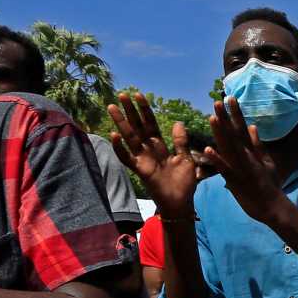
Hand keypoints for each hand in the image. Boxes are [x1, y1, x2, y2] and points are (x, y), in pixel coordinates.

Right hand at [107, 93, 199, 217]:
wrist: (181, 203)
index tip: (138, 95)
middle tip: (121, 95)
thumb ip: (180, 141)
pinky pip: (127, 158)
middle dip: (130, 111)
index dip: (145, 110)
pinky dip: (120, 148)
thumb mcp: (186, 158)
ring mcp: (143, 160)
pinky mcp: (140, 171)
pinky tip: (114, 136)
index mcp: (160, 146)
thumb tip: (178, 122)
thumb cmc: (184, 183)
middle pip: (137, 127)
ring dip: (121, 123)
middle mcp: (149, 150)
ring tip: (112, 108)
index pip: (150, 124)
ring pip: (130, 138)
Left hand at [204, 97, 292, 225]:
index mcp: (252, 152)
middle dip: (226, 117)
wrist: (272, 207)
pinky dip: (217, 159)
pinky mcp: (236, 181)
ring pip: (229, 148)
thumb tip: (252, 127)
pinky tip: (208, 149)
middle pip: (234, 134)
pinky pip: (224, 168)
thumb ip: (258, 145)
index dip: (236, 113)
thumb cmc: (270, 185)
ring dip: (220, 133)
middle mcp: (247, 157)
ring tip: (212, 117)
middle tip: (218, 102)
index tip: (230, 98)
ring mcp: (241, 168)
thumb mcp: (267, 162)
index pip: (242, 129)